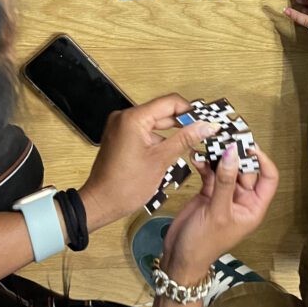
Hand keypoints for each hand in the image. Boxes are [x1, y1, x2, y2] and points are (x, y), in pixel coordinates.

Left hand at [79, 96, 219, 231]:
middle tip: (203, 132)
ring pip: (155, 122)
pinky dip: (158, 139)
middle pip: (162, 111)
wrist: (100, 203)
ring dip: (172, 131)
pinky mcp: (120, 136)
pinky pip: (145, 130)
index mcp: (134, 118)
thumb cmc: (125, 186)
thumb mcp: (161, 160)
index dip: (190, 111)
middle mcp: (125, 116)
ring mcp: (121, 126)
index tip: (205, 122)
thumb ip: (185, 139)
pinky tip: (171, 150)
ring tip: (191, 142)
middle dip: (183, 122)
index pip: (170, 102)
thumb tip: (207, 126)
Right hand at [162, 144, 278, 282]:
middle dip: (235, 153)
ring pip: (227, 167)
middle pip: (245, 169)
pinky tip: (196, 156)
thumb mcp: (217, 212)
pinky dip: (204, 163)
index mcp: (253, 207)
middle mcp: (242, 199)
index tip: (248, 145)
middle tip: (224, 136)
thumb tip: (232, 152)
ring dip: (218, 155)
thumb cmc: (204, 243)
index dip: (262, 159)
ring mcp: (224, 194)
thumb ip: (225, 182)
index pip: (268, 178)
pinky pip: (211, 172)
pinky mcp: (208, 192)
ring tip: (208, 142)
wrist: (179, 258)